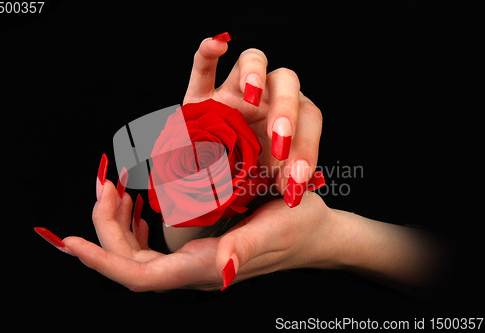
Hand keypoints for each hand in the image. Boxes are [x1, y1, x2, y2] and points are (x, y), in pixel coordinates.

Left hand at [59, 177, 335, 291]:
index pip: (140, 276)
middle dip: (107, 229)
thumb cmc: (300, 228)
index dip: (104, 260)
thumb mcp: (276, 231)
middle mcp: (195, 270)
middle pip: (131, 263)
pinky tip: (140, 202)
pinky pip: (156, 245)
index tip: (71, 241)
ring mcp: (196, 261)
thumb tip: (222, 270)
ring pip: (139, 256)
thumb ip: (244, 251)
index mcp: (206, 268)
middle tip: (107, 184)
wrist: (318, 234)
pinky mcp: (201, 248)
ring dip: (119, 225)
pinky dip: (139, 222)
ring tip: (116, 189)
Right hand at [184, 33, 322, 206]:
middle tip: (279, 144)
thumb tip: (295, 190)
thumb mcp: (268, 185)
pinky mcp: (201, 96)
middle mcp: (267, 97)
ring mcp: (234, 91)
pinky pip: (203, 68)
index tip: (295, 182)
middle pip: (286, 84)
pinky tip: (217, 46)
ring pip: (254, 60)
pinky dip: (209, 54)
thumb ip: (283, 184)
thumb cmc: (247, 180)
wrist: (215, 184)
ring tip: (250, 95)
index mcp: (291, 117)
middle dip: (286, 111)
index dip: (307, 147)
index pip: (307, 119)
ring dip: (255, 73)